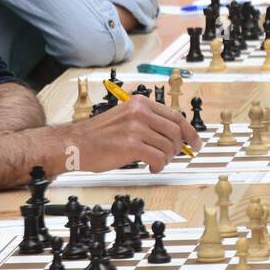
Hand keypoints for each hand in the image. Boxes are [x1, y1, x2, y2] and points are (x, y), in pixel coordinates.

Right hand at [73, 95, 201, 172]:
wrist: (74, 144)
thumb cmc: (98, 135)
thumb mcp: (126, 118)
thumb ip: (148, 122)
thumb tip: (174, 135)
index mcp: (140, 103)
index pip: (176, 115)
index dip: (190, 131)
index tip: (195, 141)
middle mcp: (140, 112)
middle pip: (177, 130)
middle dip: (181, 146)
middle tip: (177, 155)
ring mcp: (136, 128)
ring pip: (169, 146)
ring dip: (168, 158)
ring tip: (158, 162)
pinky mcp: (131, 145)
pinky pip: (158, 157)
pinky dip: (159, 165)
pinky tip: (152, 167)